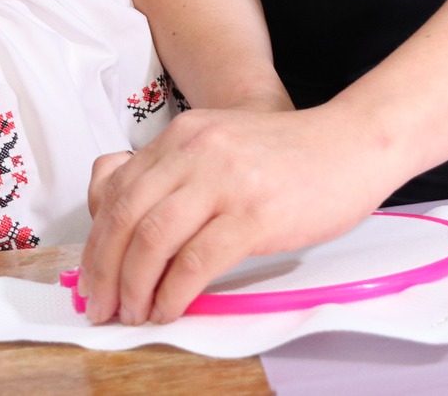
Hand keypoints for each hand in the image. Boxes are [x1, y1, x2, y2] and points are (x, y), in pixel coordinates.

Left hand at [76, 104, 399, 324]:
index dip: (95, 241)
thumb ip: (173, 169)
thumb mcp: (222, 143)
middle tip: (101, 306)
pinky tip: (172, 308)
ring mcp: (227, 179)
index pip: (116, 190)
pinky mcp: (255, 213)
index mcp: (185, 134)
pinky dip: (174, 292)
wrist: (355, 144)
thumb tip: (116, 208)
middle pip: (124, 216)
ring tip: (135, 313)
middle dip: (103, 271)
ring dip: (134, 287)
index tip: (92, 278)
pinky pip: (196, 261)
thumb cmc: (292, 156)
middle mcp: (198, 149)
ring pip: (152, 240)